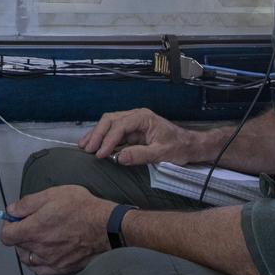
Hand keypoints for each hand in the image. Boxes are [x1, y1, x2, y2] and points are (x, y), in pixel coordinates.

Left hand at [0, 185, 115, 274]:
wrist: (106, 226)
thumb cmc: (82, 208)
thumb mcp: (52, 194)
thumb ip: (27, 203)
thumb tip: (12, 210)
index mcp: (33, 230)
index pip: (6, 235)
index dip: (8, 225)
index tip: (15, 218)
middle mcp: (39, 248)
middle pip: (17, 247)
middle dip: (19, 234)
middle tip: (31, 224)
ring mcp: (50, 260)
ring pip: (27, 260)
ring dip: (28, 249)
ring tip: (38, 237)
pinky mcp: (61, 268)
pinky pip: (41, 270)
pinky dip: (38, 262)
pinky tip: (45, 252)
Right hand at [79, 107, 203, 165]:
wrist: (190, 146)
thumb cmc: (179, 147)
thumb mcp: (161, 153)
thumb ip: (140, 155)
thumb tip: (118, 158)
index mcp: (143, 118)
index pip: (120, 125)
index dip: (108, 139)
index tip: (100, 153)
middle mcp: (136, 116)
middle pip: (110, 120)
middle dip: (97, 134)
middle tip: (88, 149)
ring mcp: (133, 123)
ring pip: (109, 124)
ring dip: (96, 134)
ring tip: (84, 146)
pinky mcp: (131, 132)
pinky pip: (113, 132)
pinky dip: (102, 138)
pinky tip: (94, 146)